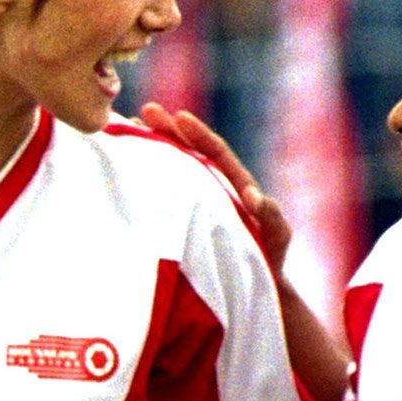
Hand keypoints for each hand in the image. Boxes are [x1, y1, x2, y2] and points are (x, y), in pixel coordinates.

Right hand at [138, 102, 292, 271]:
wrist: (256, 289)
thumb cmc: (270, 263)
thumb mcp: (277, 239)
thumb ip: (272, 217)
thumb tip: (254, 194)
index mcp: (235, 185)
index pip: (215, 152)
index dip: (197, 134)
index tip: (178, 117)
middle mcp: (213, 188)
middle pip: (189, 152)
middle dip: (168, 130)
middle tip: (144, 111)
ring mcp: (196, 203)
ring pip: (172, 168)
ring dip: (153, 148)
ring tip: (128, 129)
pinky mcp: (182, 221)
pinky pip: (163, 195)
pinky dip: (146, 179)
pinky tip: (125, 171)